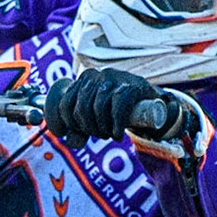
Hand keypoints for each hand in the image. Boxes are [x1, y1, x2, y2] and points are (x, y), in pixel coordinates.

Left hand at [45, 67, 200, 162]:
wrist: (150, 102)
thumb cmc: (117, 109)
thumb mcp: (96, 116)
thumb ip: (80, 127)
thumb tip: (69, 141)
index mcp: (83, 79)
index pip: (65, 104)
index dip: (71, 124)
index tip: (83, 132)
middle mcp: (96, 74)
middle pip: (81, 108)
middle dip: (89, 128)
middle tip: (100, 135)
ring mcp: (115, 77)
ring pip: (98, 108)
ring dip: (102, 128)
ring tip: (109, 134)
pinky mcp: (132, 86)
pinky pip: (118, 108)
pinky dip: (116, 126)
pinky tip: (117, 134)